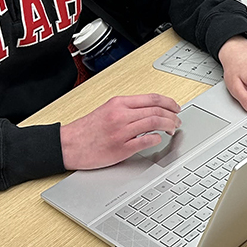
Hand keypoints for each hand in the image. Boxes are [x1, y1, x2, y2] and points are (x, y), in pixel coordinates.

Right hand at [60, 94, 182, 169]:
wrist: (68, 144)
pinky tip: (158, 139)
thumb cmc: (86, 130)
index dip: (169, 102)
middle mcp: (121, 115)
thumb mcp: (107, 110)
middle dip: (172, 115)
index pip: (152, 98)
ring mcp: (122, 132)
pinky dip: (156, 139)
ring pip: (154, 123)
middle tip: (178, 120)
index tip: (176, 107)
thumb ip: (127, 109)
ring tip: (172, 129)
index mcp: (118, 103)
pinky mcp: (121, 148)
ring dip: (168, 125)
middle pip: (156, 110)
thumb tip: (150, 110)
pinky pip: (145, 141)